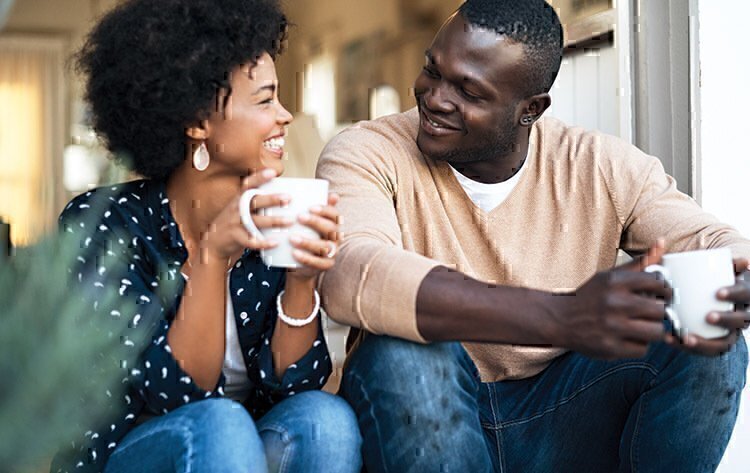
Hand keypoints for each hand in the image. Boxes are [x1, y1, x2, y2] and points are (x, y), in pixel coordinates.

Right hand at [198, 169, 291, 262]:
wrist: (214, 242)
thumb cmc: (234, 223)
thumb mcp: (239, 208)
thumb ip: (255, 201)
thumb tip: (280, 193)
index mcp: (239, 199)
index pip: (248, 184)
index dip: (260, 177)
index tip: (273, 172)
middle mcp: (236, 209)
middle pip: (255, 202)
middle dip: (272, 199)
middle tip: (289, 198)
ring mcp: (235, 223)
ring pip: (255, 221)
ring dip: (274, 221)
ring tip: (290, 221)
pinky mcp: (235, 238)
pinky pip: (251, 241)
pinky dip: (263, 242)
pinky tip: (276, 242)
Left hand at [286, 193, 340, 281]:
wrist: (299, 263)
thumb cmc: (303, 236)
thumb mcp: (306, 222)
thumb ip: (309, 208)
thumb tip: (315, 191)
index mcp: (333, 224)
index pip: (334, 214)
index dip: (325, 210)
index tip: (310, 206)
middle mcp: (336, 238)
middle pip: (330, 229)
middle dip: (316, 222)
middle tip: (299, 217)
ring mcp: (332, 253)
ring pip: (325, 247)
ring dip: (308, 242)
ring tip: (292, 238)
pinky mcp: (325, 265)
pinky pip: (318, 263)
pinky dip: (306, 258)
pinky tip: (294, 253)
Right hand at [549, 241, 671, 359]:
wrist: (559, 320)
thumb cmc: (590, 297)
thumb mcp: (610, 276)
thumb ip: (639, 263)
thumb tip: (662, 242)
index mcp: (615, 282)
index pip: (658, 283)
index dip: (665, 290)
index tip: (662, 295)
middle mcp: (614, 303)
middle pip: (661, 310)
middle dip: (658, 312)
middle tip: (650, 313)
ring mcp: (612, 327)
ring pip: (656, 332)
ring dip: (652, 330)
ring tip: (641, 326)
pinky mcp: (610, 347)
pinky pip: (642, 349)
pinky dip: (638, 344)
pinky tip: (627, 337)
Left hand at [664, 257, 749, 354]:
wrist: (711, 298)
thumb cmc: (714, 281)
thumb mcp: (720, 271)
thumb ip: (725, 263)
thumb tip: (743, 261)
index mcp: (744, 296)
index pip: (746, 295)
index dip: (735, 294)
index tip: (718, 293)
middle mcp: (742, 316)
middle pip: (741, 321)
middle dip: (727, 320)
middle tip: (709, 316)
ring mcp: (730, 333)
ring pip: (724, 343)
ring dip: (705, 342)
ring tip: (684, 337)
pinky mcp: (716, 343)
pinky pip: (707, 351)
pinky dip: (690, 348)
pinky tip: (671, 340)